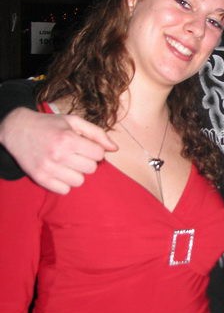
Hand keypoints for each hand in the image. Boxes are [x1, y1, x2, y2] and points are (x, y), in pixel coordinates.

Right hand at [0, 108, 116, 193]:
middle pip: (91, 169)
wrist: (18, 129)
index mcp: (68, 138)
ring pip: (79, 181)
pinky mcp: (40, 179)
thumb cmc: (50, 125)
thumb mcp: (74, 122)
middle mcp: (58, 154)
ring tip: (67, 162)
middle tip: (75, 153)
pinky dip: (64, 183)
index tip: (86, 146)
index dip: (95, 150)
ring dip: (76, 173)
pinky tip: (59, 171)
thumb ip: (97, 134)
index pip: (99, 154)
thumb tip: (115, 149)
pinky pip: (65, 190)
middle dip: (87, 161)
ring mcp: (48, 168)